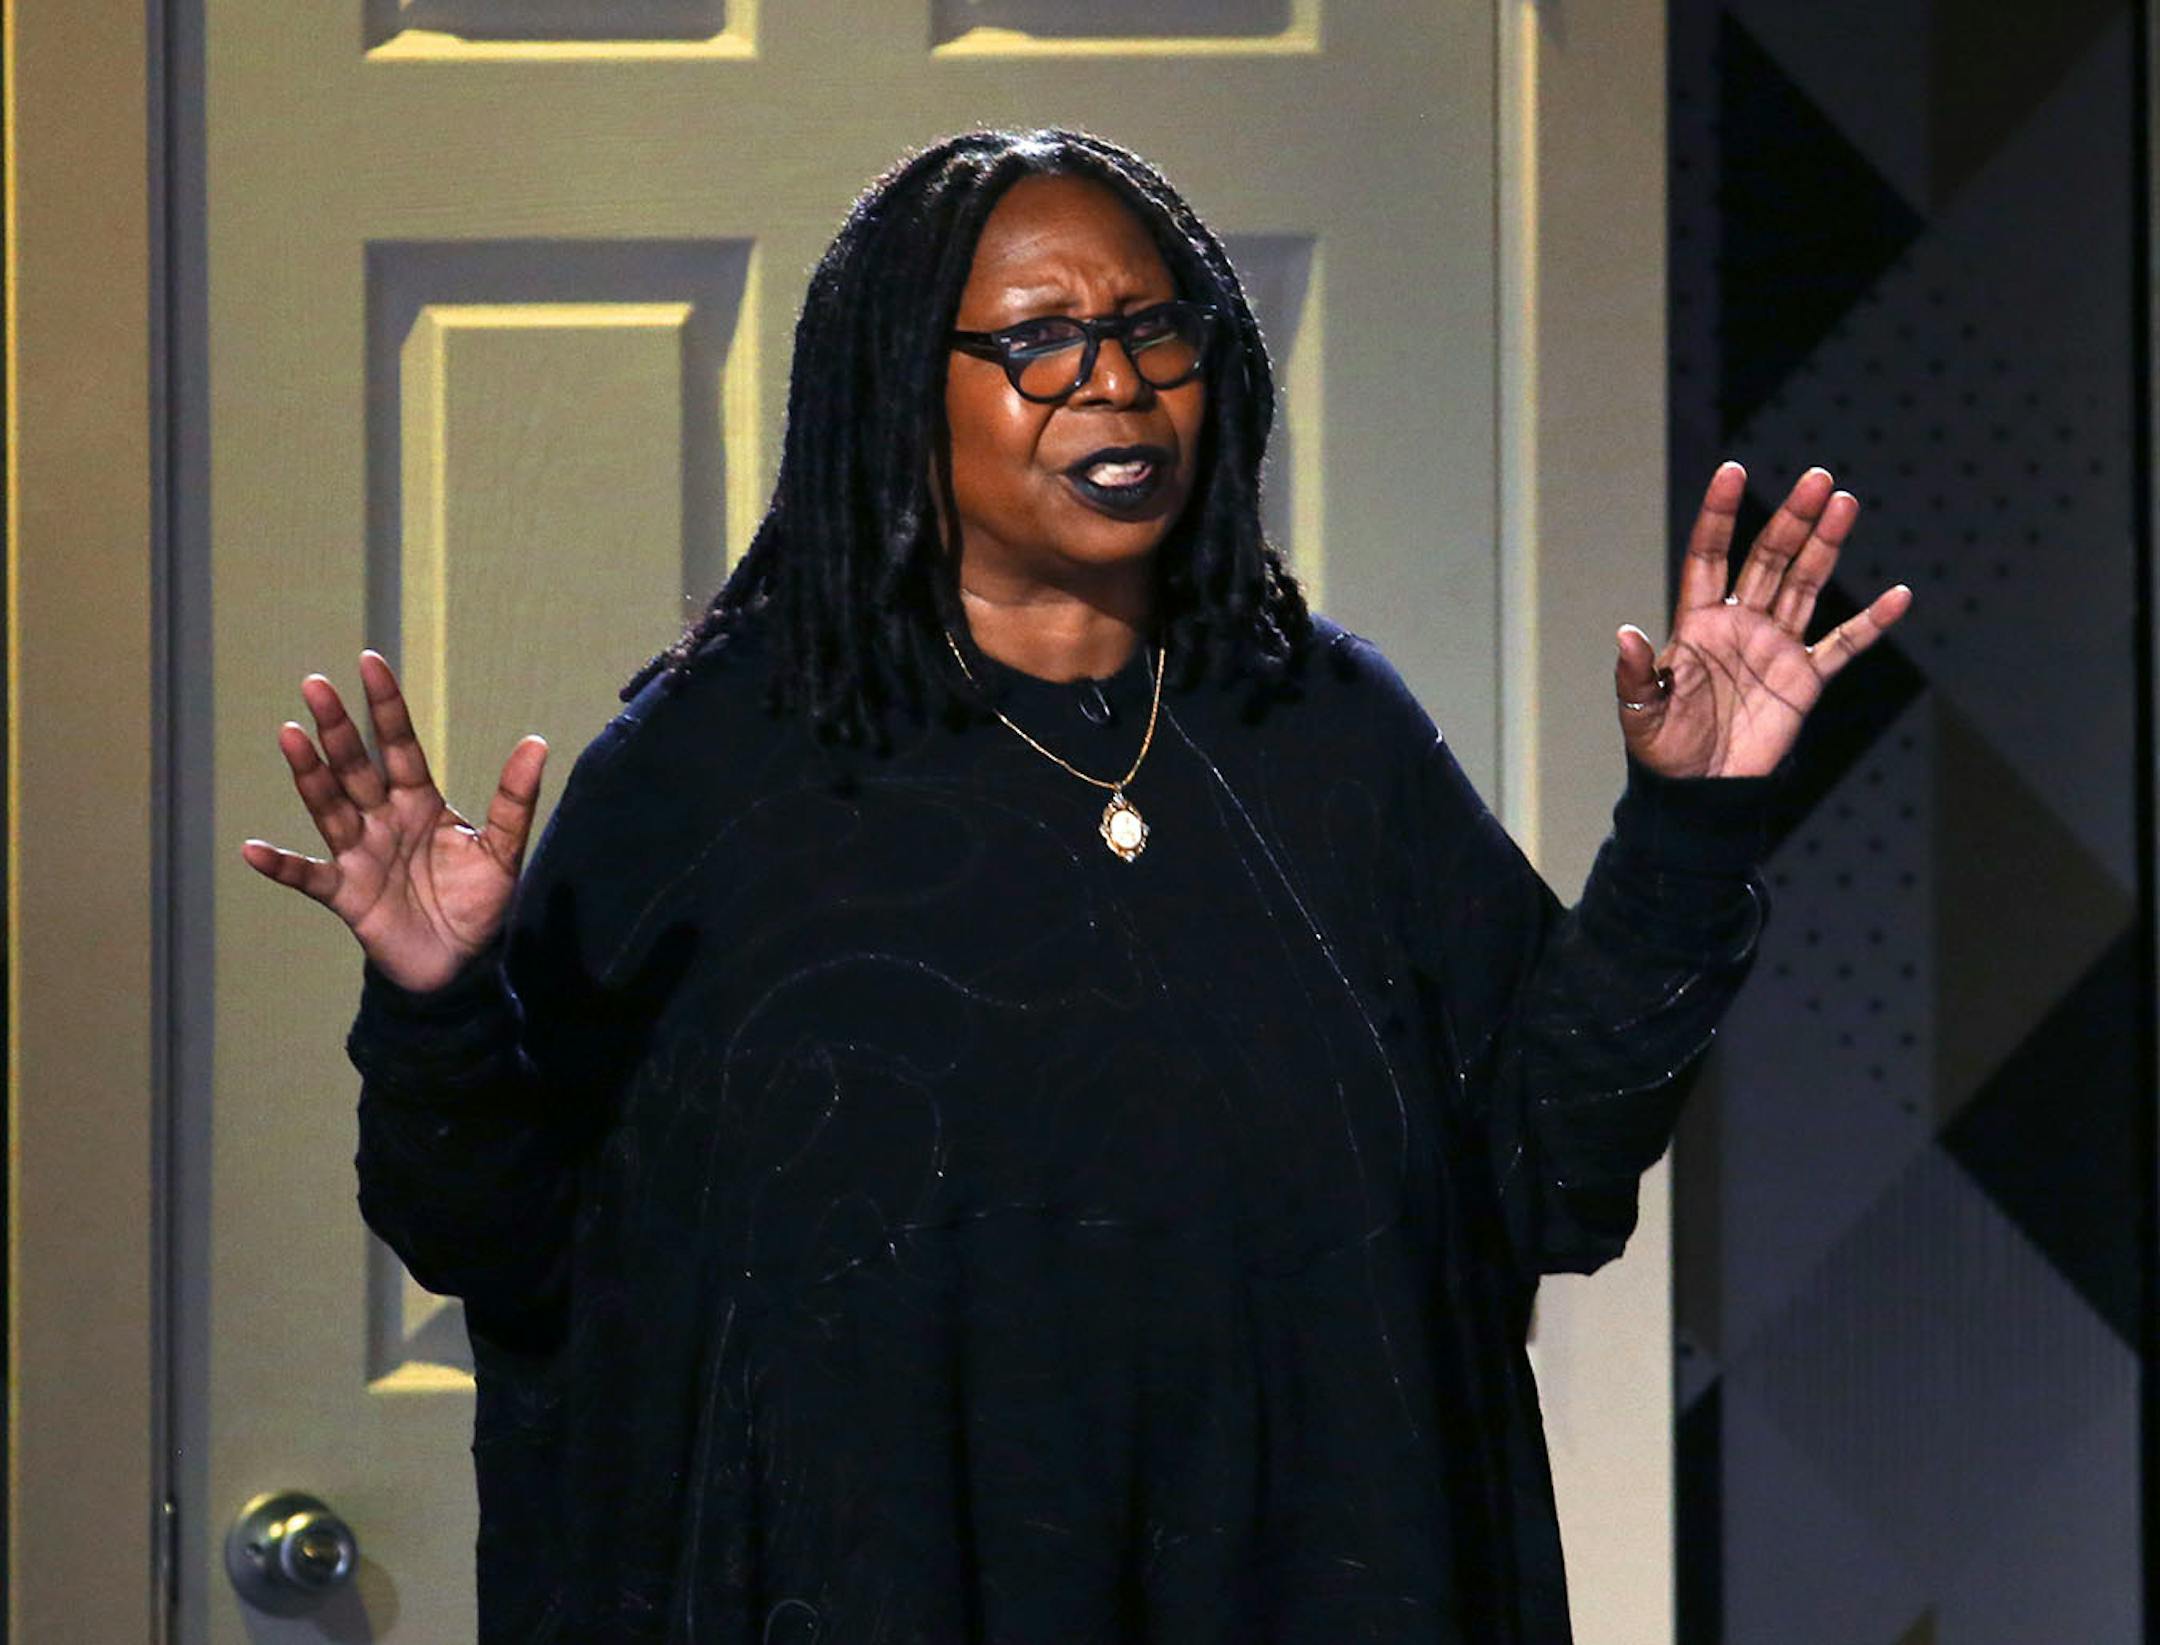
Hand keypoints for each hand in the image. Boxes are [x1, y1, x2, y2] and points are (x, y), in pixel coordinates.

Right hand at [242, 649, 548, 992]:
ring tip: (290, 734)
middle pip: (356, 766)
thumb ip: (514, 799)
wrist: (460, 964)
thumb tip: (537, 742)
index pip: (400, 745)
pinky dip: (282, 865)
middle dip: (337, 727)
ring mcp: (360, 855)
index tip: (369, 662)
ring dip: (309, 774)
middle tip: (315, 683)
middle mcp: (383, 820)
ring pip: (329, 807)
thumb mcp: (503, 850)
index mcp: (419, 803)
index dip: (385, 706)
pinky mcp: (346, 895)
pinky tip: (254, 849)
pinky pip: (308, 877)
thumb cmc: (478, 903)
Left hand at [1614, 462, 1911, 778]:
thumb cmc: (1663, 749)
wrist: (1700, 792)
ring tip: (1844, 503)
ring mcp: (1776, 647)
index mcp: (1698, 624)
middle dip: (1791, 519)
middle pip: (1769, 559)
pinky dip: (1870, 623)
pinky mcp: (1804, 679)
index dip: (1720, 514)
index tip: (1732, 471)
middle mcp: (1741, 624)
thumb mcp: (1640, 712)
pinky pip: (1843, 645)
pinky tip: (1898, 597)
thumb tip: (1624, 634)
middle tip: (1817, 478)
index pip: (1710, 556)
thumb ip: (1635, 673)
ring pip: (1806, 585)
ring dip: (1824, 546)